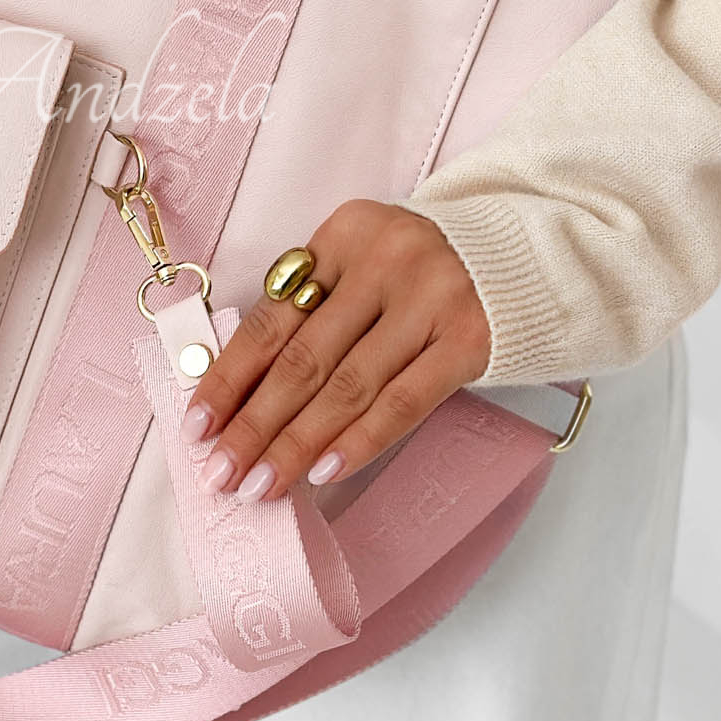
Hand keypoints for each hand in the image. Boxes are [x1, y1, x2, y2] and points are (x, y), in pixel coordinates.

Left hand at [182, 202, 491, 500]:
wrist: (523, 258)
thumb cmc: (420, 272)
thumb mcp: (360, 265)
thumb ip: (310, 310)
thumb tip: (240, 394)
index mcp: (343, 235)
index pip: (272, 318)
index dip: (230, 376)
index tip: (197, 426)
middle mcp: (384, 261)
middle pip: (303, 358)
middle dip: (253, 424)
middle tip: (220, 472)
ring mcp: (429, 300)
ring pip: (347, 387)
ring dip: (296, 444)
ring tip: (261, 485)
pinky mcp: (468, 340)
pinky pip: (403, 403)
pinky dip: (359, 441)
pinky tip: (323, 472)